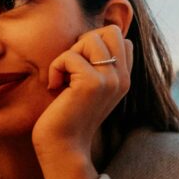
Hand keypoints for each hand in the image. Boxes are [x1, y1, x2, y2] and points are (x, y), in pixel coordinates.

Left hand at [31, 24, 132, 161]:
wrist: (62, 147)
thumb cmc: (65, 116)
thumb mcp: (86, 86)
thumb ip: (95, 64)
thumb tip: (88, 36)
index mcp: (124, 78)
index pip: (120, 38)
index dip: (94, 45)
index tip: (79, 69)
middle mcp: (123, 78)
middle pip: (110, 30)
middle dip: (85, 42)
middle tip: (72, 67)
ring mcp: (111, 80)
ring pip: (91, 38)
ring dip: (69, 54)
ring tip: (64, 78)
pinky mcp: (93, 84)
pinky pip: (69, 56)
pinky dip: (55, 68)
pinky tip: (54, 87)